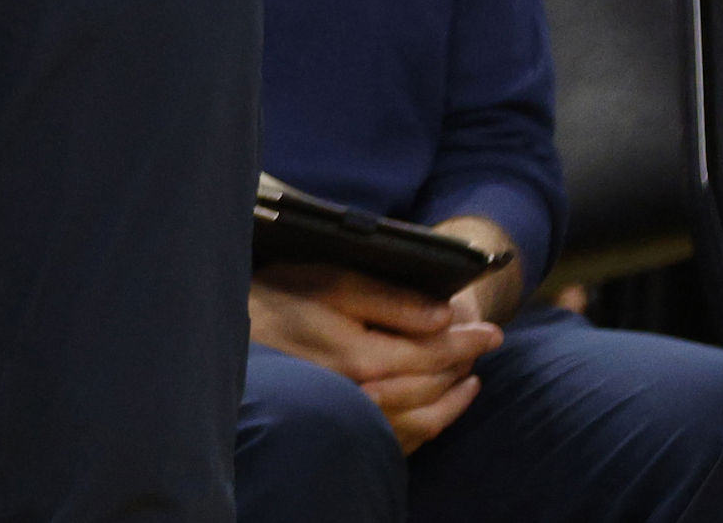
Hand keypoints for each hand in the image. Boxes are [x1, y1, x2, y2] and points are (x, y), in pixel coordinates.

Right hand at [246, 267, 499, 451]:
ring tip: (468, 376)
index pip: (435, 353)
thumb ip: (392, 300)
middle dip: (462, 364)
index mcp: (364, 359)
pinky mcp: (346, 433)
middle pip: (433, 385)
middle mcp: (364, 400)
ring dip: (452, 398)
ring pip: (423, 419)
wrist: (229, 337)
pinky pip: (401, 440)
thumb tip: (445, 316)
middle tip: (485, 346)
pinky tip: (438, 408)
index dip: (468, 341)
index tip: (492, 331)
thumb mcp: (334, 283)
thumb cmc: (279, 299)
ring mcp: (355, 422)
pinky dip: (429, 424)